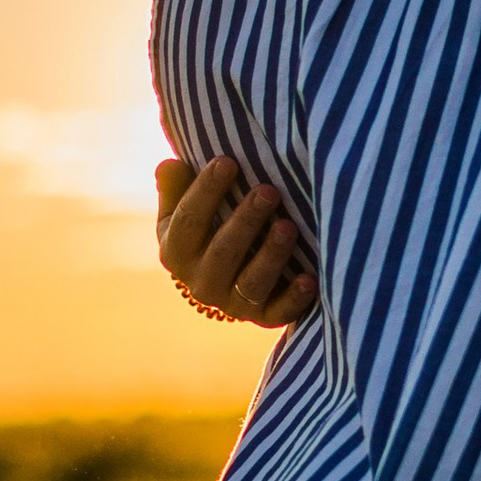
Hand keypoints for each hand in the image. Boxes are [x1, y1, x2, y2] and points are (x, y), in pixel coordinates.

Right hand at [156, 156, 316, 329]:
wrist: (227, 281)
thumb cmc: (208, 229)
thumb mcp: (184, 210)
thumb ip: (176, 187)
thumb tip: (171, 165)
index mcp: (176, 252)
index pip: (188, 221)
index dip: (206, 191)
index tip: (228, 161)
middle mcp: (201, 282)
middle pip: (222, 252)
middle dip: (246, 221)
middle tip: (268, 191)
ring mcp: (233, 303)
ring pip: (252, 283)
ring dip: (270, 255)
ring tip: (289, 226)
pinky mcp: (264, 318)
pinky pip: (279, 313)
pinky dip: (295, 298)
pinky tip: (310, 279)